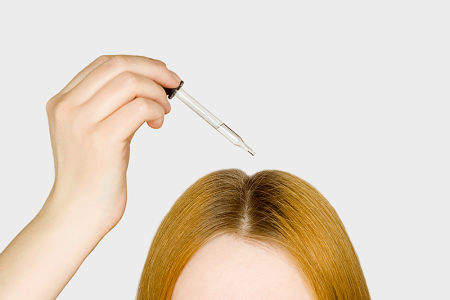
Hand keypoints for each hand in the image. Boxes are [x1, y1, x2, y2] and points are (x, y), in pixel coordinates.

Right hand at [43, 55, 180, 232]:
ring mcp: (82, 122)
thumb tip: (147, 86)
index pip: (104, 64)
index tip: (160, 71)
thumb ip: (109, 107)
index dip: (139, 62)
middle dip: (154, 70)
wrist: (78, 213)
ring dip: (157, 93)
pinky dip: (157, 109)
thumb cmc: (91, 177)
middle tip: (173, 82)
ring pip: (131, 83)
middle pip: (118, 66)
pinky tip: (158, 123)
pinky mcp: (102, 140)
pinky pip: (140, 108)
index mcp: (63, 102)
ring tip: (163, 110)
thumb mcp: (92, 133)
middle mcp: (68, 108)